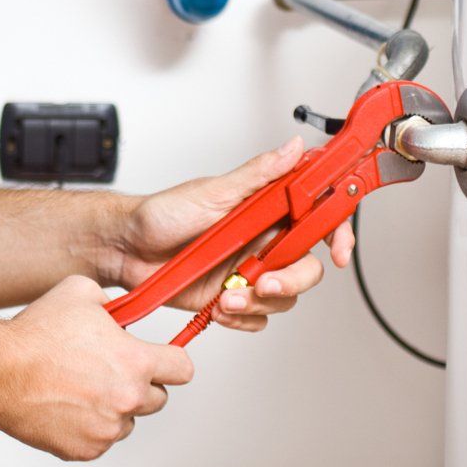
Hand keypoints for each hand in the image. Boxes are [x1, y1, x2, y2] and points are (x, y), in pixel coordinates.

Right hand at [0, 276, 193, 460]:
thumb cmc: (36, 335)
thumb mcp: (81, 292)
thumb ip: (113, 301)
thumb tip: (121, 310)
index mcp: (135, 362)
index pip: (183, 369)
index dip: (172, 360)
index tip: (162, 359)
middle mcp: (127, 399)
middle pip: (158, 399)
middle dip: (140, 384)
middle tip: (111, 370)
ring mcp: (106, 429)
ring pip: (128, 421)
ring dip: (114, 407)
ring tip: (82, 386)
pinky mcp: (85, 449)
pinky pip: (100, 440)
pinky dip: (89, 426)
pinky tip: (67, 404)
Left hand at [109, 137, 354, 331]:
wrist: (126, 249)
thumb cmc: (162, 214)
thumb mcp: (213, 191)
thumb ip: (259, 174)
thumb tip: (294, 147)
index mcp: (266, 209)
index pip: (317, 218)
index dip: (337, 233)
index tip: (339, 251)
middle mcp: (263, 241)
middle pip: (306, 266)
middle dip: (291, 280)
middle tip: (264, 283)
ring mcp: (248, 271)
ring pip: (284, 296)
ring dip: (259, 302)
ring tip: (227, 296)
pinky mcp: (231, 299)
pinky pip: (257, 318)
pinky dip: (242, 319)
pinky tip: (219, 308)